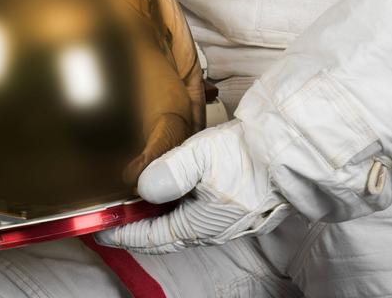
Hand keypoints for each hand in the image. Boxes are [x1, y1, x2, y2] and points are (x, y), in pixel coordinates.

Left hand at [97, 119, 288, 252]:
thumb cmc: (248, 157)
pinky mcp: (236, 209)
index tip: (100, 229)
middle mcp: (209, 231)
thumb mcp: (201, 157)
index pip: (149, 236)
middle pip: (164, 234)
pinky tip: (178, 189)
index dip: (123, 232)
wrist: (291, 155)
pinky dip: (179, 206)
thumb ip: (168, 173)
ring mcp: (224, 222)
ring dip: (159, 216)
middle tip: (116, 214)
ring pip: (182, 224)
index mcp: (196, 226)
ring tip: (141, 201)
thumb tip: (141, 188)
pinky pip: (198, 214)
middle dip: (139, 226)